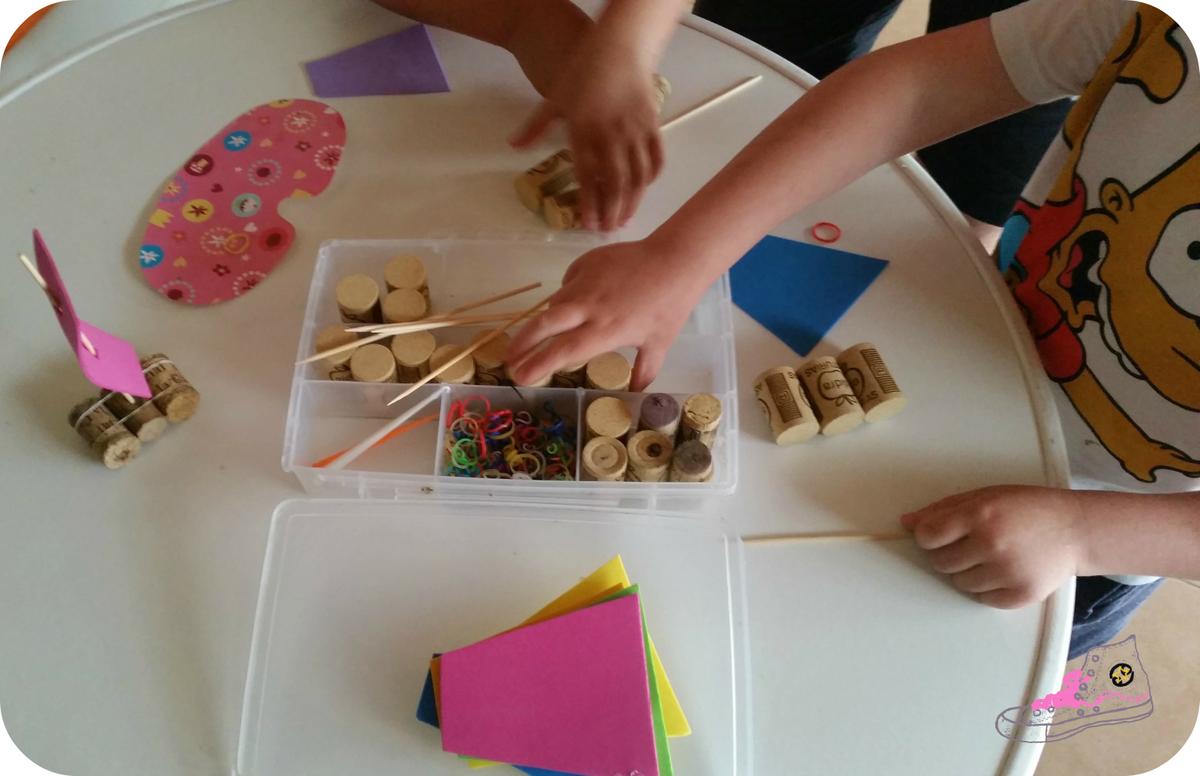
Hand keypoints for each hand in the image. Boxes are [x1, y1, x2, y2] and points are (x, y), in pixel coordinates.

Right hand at [507, 239, 701, 389]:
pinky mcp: (585, 262)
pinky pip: (568, 283)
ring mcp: (585, 280)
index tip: (519, 376)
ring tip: (545, 333)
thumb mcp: (659, 344)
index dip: (538, 364)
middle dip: (522, 342)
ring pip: (555, 303)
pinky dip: (569, 296)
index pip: (563, 351)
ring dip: (547, 320)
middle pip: (544, 324)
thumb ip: (643, 371)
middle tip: (508, 358)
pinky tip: (579, 302)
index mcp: (605, 329)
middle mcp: (589, 306)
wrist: (675, 260)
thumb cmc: (669, 306)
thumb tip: (636, 395)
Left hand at [509, 27, 663, 230]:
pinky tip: (644, 190)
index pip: (586, 176)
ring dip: (633, 201)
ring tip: (625, 219)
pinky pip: (656, 159)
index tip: (588, 225)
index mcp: (584, 131)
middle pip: (614, 183)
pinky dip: (652, 178)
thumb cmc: (584, 71)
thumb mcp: (553, 98)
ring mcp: (635, 131)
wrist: (619, 46)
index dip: (588, 203)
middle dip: (612, 211)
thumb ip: (535, 126)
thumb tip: (513, 146)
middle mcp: (611, 135)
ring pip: (637, 176)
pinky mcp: (653, 125)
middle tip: (608, 230)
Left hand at [900, 485, 1085, 608]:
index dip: (929, 536)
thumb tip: (907, 523)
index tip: (938, 535)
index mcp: (980, 515)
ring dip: (967, 571)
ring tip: (993, 555)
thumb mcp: (985, 496)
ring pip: (960, 583)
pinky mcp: (1020, 595)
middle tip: (970, 544)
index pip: (928, 535)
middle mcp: (992, 544)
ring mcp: (1007, 572)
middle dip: (948, 554)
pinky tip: (1004, 570)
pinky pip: (983, 599)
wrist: (1075, 529)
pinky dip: (988, 588)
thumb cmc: (1028, 509)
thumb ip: (943, 509)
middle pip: (941, 562)